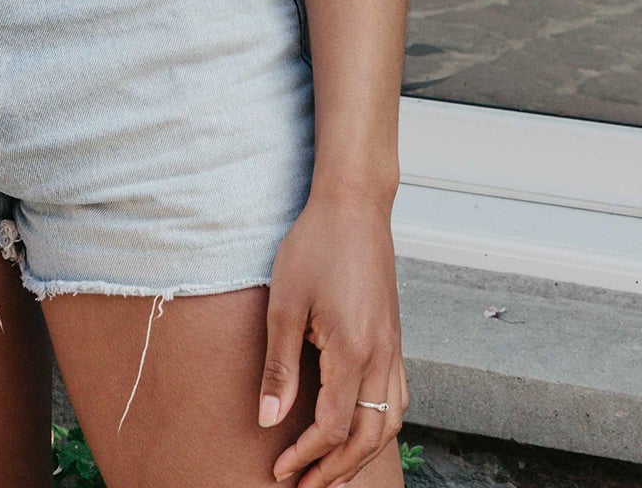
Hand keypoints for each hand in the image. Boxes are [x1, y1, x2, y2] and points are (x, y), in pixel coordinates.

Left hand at [258, 190, 408, 486]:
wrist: (354, 205)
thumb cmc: (314, 245)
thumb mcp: (284, 304)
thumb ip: (279, 366)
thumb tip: (268, 420)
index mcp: (353, 352)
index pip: (331, 427)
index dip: (305, 456)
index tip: (279, 470)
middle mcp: (382, 357)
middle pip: (367, 437)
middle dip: (336, 469)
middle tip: (304, 486)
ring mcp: (393, 347)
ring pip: (389, 422)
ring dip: (361, 453)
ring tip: (331, 470)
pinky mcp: (394, 336)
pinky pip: (396, 397)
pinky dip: (379, 425)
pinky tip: (360, 428)